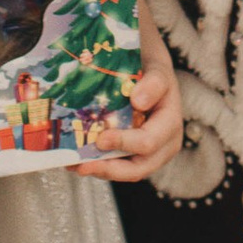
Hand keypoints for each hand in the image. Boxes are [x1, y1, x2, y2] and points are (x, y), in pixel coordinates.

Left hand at [78, 17, 182, 182]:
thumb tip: (139, 101)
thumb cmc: (152, 72)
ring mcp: (147, 155)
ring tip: (72, 164)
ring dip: (97, 170)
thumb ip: (154, 83)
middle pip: (137, 169)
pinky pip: (114, 166)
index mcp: (170, 126)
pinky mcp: (132, 157)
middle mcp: (162, 146)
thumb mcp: (157, 70)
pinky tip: (73, 160)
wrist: (148, 76)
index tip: (101, 139)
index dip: (124, 144)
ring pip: (123, 172)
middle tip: (82, 164)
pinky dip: (95, 165)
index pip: (148, 143)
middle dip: (108, 169)